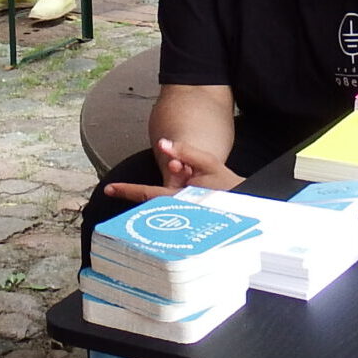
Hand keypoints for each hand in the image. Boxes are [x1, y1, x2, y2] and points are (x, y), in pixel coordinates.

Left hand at [101, 137, 241, 203]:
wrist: (249, 203)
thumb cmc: (229, 186)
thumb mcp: (209, 163)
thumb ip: (185, 152)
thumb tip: (162, 144)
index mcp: (180, 199)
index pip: (147, 194)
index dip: (127, 191)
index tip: (108, 189)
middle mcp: (178, 209)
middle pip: (157, 194)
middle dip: (167, 176)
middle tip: (184, 167)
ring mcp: (182, 213)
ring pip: (167, 193)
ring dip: (178, 178)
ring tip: (194, 171)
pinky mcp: (188, 212)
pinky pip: (176, 197)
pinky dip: (180, 184)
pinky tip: (193, 177)